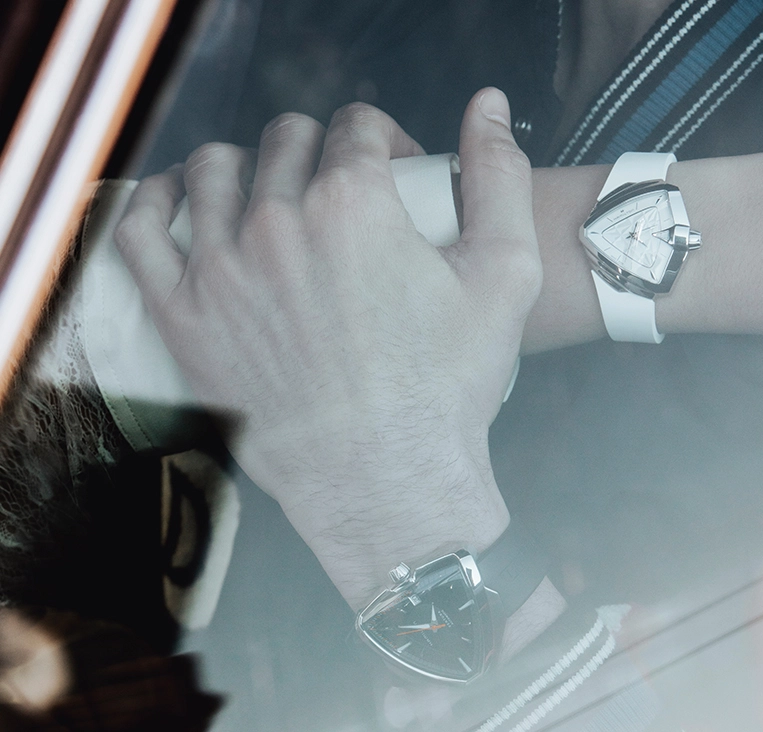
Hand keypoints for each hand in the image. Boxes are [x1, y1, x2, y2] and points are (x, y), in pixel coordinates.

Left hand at [116, 88, 540, 610]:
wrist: (384, 479)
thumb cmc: (446, 388)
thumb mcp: (504, 278)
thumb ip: (499, 178)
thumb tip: (487, 104)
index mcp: (352, 203)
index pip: (357, 126)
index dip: (383, 143)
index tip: (392, 178)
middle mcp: (276, 222)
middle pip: (288, 141)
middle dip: (322, 154)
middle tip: (341, 198)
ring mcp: (220, 269)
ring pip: (215, 170)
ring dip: (247, 167)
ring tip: (270, 198)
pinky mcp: (182, 316)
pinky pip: (141, 229)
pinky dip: (158, 201)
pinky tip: (182, 203)